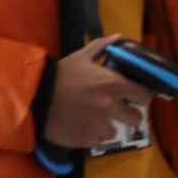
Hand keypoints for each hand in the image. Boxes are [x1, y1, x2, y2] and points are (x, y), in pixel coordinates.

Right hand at [46, 35, 139, 149]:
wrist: (34, 97)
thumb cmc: (59, 75)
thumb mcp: (81, 57)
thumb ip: (102, 47)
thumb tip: (118, 36)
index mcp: (113, 85)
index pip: (144, 96)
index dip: (142, 97)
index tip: (137, 97)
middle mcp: (110, 107)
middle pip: (136, 119)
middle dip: (130, 115)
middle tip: (121, 111)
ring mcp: (99, 125)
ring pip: (115, 131)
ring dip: (108, 126)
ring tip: (95, 119)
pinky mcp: (86, 140)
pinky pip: (97, 140)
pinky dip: (92, 135)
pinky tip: (82, 126)